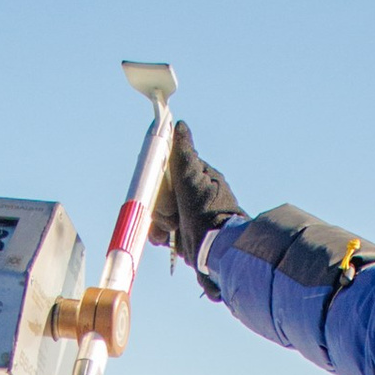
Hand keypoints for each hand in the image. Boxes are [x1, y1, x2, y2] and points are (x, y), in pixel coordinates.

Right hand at [148, 121, 241, 271]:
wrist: (217, 250)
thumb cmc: (205, 211)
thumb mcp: (192, 175)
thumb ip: (184, 151)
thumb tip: (179, 124)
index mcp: (200, 180)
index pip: (169, 173)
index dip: (159, 183)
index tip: (160, 192)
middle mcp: (195, 198)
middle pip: (162, 196)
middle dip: (160, 207)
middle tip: (170, 216)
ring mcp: (190, 218)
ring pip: (159, 215)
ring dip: (158, 223)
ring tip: (169, 230)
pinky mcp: (185, 237)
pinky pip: (163, 232)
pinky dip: (159, 235)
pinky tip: (164, 240)